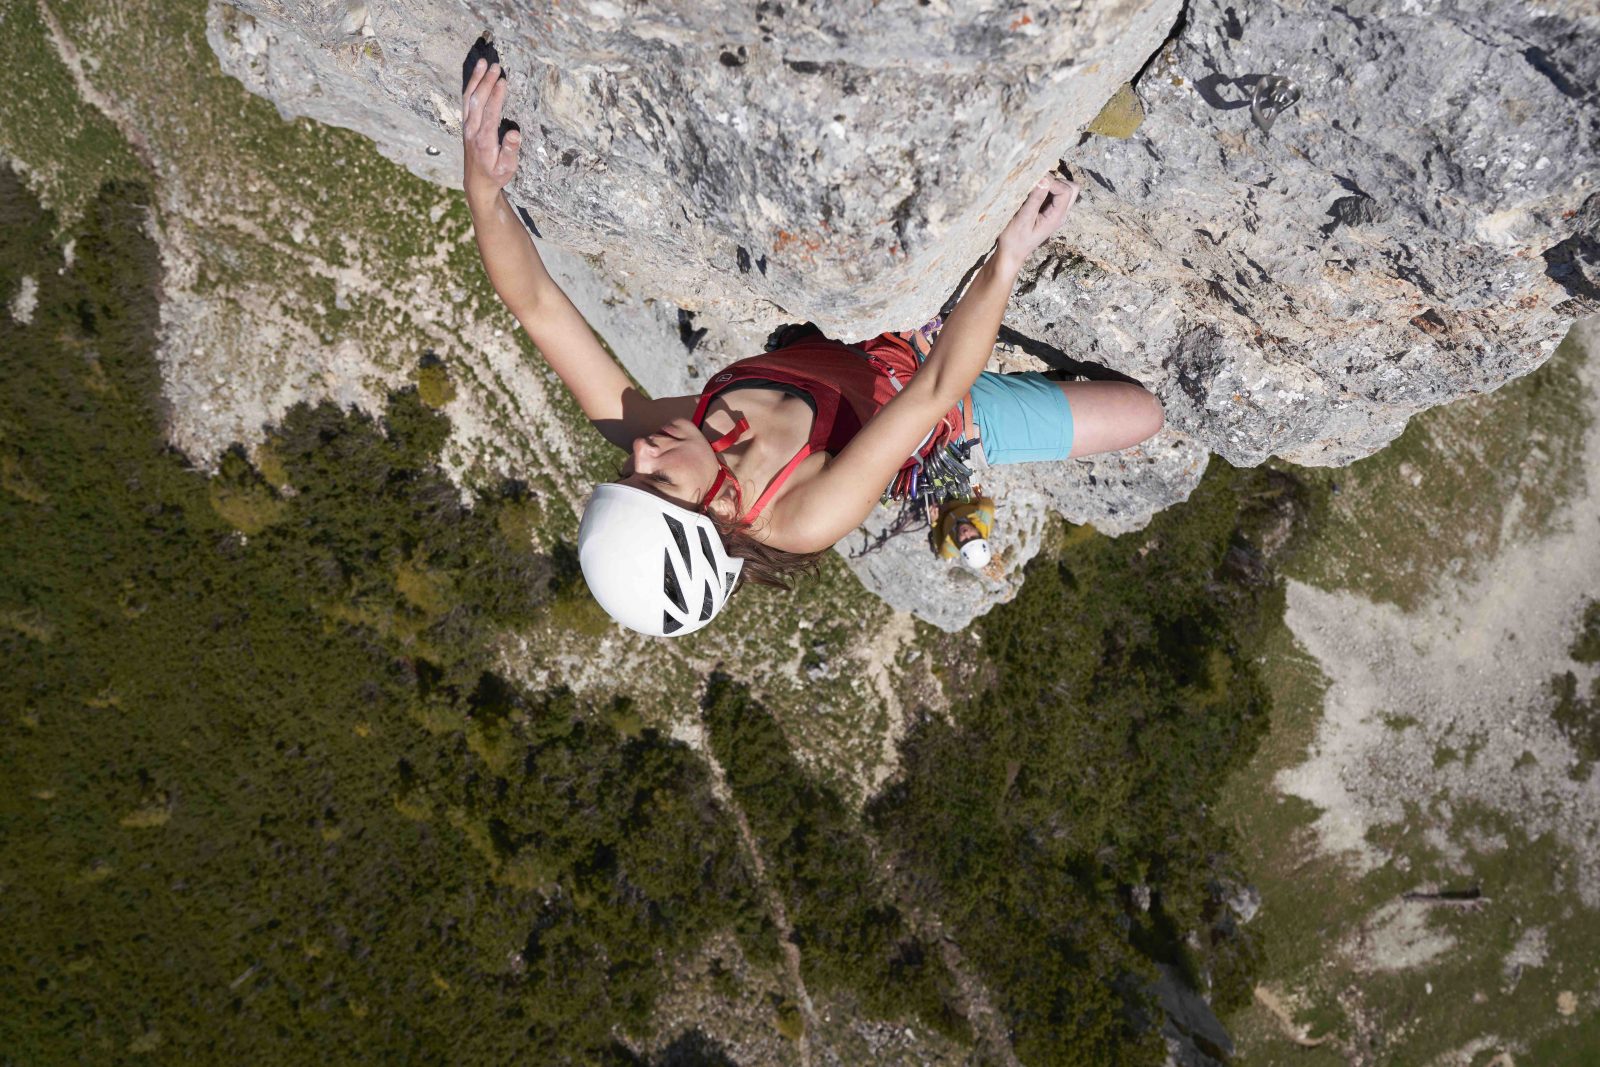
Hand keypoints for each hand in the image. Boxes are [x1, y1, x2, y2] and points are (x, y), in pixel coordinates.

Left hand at [462, 58, 520, 204]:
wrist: (477, 182)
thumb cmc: (495, 175)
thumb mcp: (507, 168)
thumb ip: (510, 150)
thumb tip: (515, 133)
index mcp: (484, 140)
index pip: (490, 113)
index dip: (496, 96)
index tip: (503, 80)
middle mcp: (473, 130)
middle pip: (477, 101)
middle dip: (486, 82)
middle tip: (495, 66)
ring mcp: (467, 126)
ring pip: (469, 98)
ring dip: (476, 80)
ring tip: (483, 63)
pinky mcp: (466, 124)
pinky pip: (466, 101)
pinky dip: (471, 86)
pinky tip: (477, 75)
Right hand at [994, 175, 1078, 272]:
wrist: (1011, 254)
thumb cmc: (1014, 239)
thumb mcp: (1023, 219)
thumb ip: (1035, 198)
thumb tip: (1044, 179)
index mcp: (1056, 217)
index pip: (1065, 191)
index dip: (1052, 181)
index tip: (1035, 181)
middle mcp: (1060, 214)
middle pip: (1071, 189)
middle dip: (1056, 181)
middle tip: (1037, 183)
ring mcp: (1056, 213)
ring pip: (1065, 190)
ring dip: (1051, 185)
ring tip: (1034, 188)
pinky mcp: (1049, 212)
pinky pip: (1055, 195)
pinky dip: (1046, 189)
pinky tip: (1033, 193)